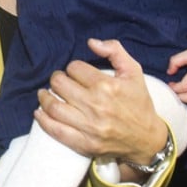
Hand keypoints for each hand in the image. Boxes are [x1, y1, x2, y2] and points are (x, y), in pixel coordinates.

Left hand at [34, 38, 167, 165]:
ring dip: (44, 97)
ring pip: (53, 106)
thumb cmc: (139, 102)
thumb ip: (115, 50)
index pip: (74, 68)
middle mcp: (97, 106)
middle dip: (57, 79)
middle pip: (60, 84)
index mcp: (108, 86)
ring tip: (44, 93)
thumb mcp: (134, 72)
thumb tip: (91, 42)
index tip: (76, 73)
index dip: (73, 68)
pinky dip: (43, 120)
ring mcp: (90, 127)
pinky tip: (39, 112)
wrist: (147, 139)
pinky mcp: (85, 144)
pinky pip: (56, 131)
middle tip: (59, 81)